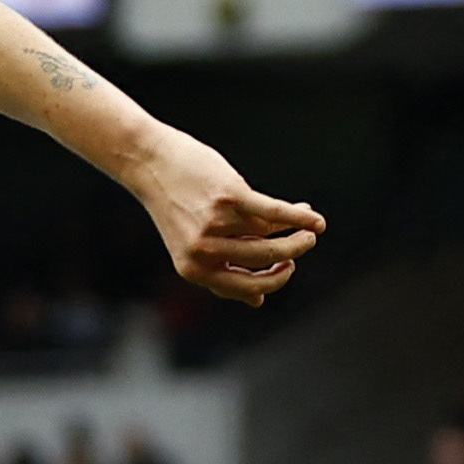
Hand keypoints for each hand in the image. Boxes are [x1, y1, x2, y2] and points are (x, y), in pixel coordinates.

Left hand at [126, 130, 323, 307]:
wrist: (148, 162)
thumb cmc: (174, 204)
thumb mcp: (191, 246)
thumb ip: (221, 273)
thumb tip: (257, 301)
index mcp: (194, 269)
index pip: (246, 288)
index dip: (273, 280)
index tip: (288, 267)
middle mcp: (204, 250)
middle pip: (264, 259)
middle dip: (293, 252)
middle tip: (305, 244)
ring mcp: (216, 223)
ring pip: (269, 232)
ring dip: (296, 228)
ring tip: (307, 220)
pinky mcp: (229, 196)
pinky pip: (274, 212)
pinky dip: (300, 216)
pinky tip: (315, 220)